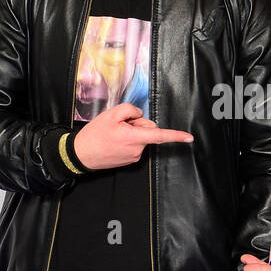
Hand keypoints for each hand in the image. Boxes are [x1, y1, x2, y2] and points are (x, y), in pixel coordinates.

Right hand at [72, 103, 191, 168]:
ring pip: (140, 137)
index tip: (189, 138)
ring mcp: (133, 156)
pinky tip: (113, 140)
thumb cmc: (94, 135)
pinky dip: (127, 139)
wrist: (80, 154)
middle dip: (137, 124)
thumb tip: (140, 115)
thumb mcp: (111, 114)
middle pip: (147, 130)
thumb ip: (130, 110)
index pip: (160, 136)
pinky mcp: (129, 160)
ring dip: (130, 132)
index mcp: (134, 138)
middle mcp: (137, 149)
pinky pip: (134, 144)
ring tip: (113, 134)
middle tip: (119, 125)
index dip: (176, 136)